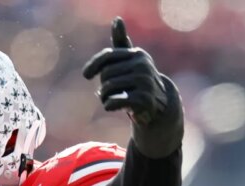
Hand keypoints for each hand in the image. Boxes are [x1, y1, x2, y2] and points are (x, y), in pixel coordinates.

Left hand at [82, 17, 182, 157]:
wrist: (158, 103)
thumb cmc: (137, 78)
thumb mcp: (130, 60)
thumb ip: (121, 41)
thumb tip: (117, 19)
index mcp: (137, 54)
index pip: (108, 56)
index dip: (93, 65)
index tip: (86, 75)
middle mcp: (142, 65)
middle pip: (106, 74)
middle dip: (102, 85)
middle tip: (107, 92)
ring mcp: (144, 82)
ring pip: (108, 88)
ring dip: (104, 96)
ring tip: (110, 99)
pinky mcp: (143, 99)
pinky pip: (114, 101)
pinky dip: (108, 105)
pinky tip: (111, 106)